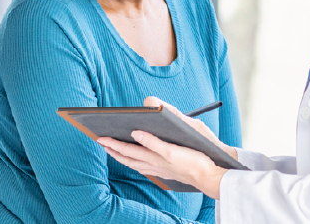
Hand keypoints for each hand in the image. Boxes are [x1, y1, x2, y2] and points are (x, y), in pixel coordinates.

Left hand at [95, 96, 232, 199]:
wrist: (208, 177)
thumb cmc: (193, 162)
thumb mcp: (173, 150)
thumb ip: (154, 142)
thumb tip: (136, 133)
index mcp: (154, 157)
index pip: (128, 150)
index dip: (114, 143)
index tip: (100, 137)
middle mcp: (154, 165)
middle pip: (128, 158)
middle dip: (114, 150)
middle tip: (102, 143)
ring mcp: (159, 169)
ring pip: (135, 163)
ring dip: (123, 157)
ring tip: (114, 151)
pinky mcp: (166, 170)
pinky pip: (144, 167)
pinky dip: (136, 163)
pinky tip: (137, 162)